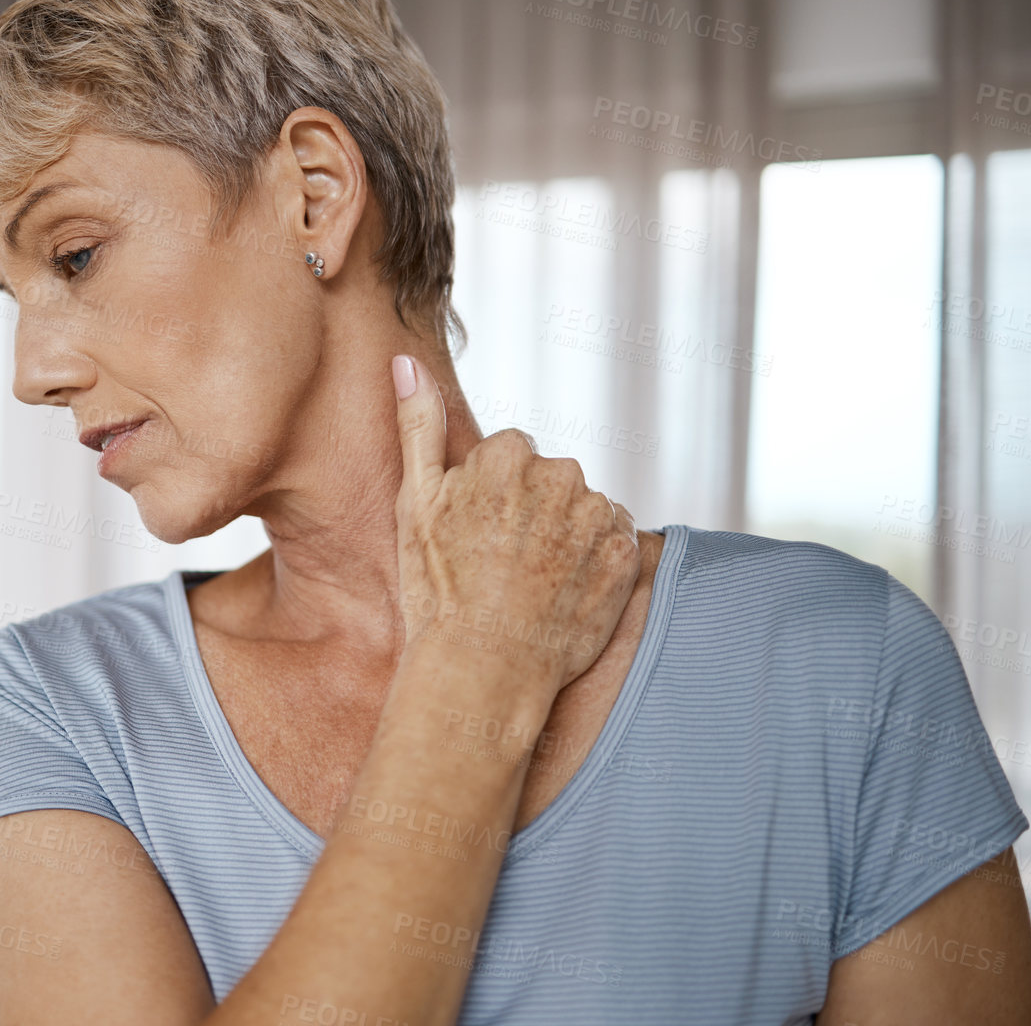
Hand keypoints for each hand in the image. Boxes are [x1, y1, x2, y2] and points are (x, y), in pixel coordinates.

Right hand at [390, 354, 640, 695]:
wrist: (483, 667)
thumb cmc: (439, 589)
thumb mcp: (415, 503)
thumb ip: (418, 425)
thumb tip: (406, 362)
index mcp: (507, 455)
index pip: (511, 454)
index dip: (491, 496)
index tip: (477, 533)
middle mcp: (560, 474)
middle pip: (551, 479)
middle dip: (533, 509)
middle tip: (502, 561)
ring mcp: (597, 516)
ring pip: (583, 509)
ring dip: (565, 534)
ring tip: (531, 580)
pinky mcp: (625, 554)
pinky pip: (613, 542)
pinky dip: (593, 561)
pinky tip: (562, 590)